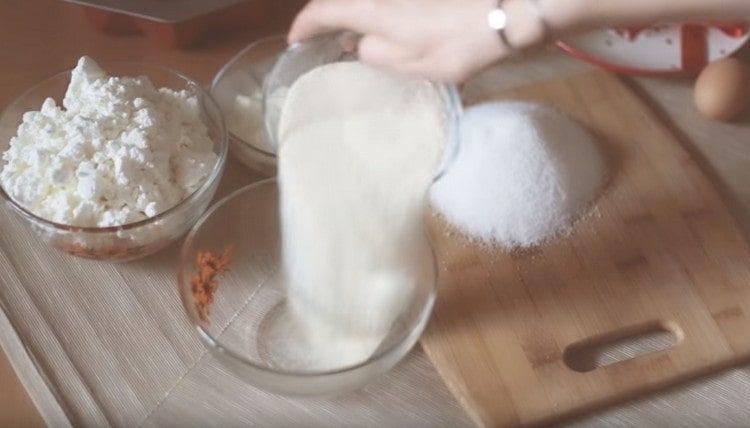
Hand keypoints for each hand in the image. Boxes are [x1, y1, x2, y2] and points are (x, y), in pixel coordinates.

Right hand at [288, 0, 544, 82]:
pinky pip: (388, 2)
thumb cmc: (456, 45)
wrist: (506, 13)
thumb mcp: (409, 65)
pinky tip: (392, 27)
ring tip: (361, 37)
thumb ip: (375, 54)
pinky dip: (381, 12)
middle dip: (330, 15)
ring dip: (358, 15)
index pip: (322, 11)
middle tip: (328, 38)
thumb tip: (363, 44)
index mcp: (370, 9)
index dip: (304, 25)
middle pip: (344, 0)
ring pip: (367, 1)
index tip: (295, 40)